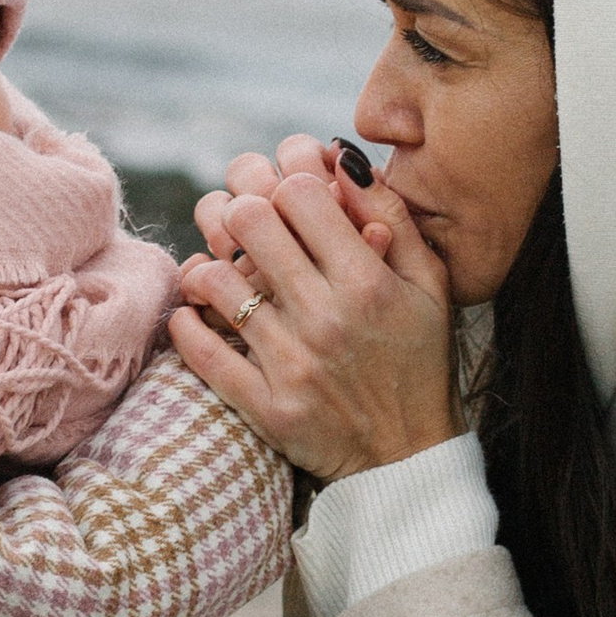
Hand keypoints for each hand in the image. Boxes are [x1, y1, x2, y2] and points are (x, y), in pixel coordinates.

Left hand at [169, 154, 455, 480]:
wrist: (409, 459)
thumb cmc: (420, 362)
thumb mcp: (430, 284)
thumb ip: (393, 215)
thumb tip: (341, 157)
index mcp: (368, 282)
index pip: (300, 192)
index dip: (287, 180)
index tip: (288, 199)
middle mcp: (327, 318)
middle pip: (250, 221)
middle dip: (241, 208)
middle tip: (244, 224)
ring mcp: (291, 364)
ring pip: (215, 281)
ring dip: (207, 265)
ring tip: (217, 270)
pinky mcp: (265, 407)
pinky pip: (201, 350)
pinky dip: (185, 322)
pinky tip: (193, 311)